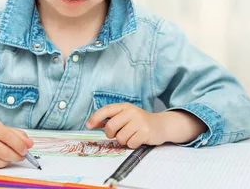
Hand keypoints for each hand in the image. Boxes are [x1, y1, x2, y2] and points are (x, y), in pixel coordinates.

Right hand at [0, 120, 33, 167]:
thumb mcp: (1, 128)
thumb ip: (17, 135)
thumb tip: (30, 144)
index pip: (7, 136)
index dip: (19, 145)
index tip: (26, 150)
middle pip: (4, 151)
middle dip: (16, 156)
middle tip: (22, 156)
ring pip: (0, 161)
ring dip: (8, 160)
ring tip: (8, 155)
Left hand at [86, 103, 206, 148]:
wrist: (161, 125)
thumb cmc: (139, 122)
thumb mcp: (126, 116)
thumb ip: (111, 119)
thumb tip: (92, 123)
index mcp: (124, 106)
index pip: (106, 110)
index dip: (95, 118)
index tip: (88, 125)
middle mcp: (131, 112)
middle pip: (110, 126)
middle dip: (111, 134)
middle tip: (116, 135)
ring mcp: (139, 121)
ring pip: (120, 138)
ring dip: (123, 141)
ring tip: (130, 136)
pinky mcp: (146, 132)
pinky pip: (130, 143)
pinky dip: (132, 144)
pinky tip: (138, 139)